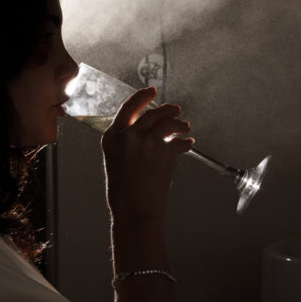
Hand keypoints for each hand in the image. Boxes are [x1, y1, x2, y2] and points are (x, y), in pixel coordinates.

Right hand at [101, 87, 192, 225]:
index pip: (128, 107)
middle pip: (152, 112)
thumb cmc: (123, 191)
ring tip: (184, 126)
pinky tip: (188, 142)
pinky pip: (180, 141)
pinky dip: (186, 141)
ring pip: (168, 122)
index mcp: (112, 137)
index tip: (151, 92)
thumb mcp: (115, 160)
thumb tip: (147, 129)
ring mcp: (148, 142)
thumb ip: (126, 142)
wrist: (134, 210)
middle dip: (167, 109)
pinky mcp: (166, 151)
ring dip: (179, 123)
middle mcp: (129, 135)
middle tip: (175, 110)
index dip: (142, 96)